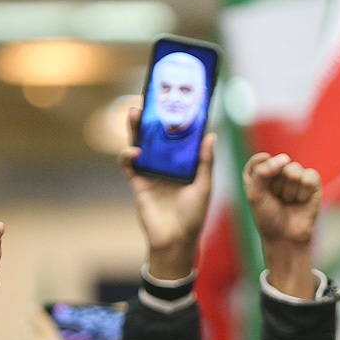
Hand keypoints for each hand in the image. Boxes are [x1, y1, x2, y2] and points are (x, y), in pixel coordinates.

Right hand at [121, 107, 216, 279]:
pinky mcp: (137, 183)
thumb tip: (211, 135)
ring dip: (135, 129)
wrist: (176, 240)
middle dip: (150, 118)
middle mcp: (165, 165)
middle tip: (148, 99)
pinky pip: (129, 165)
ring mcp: (150, 173)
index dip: (174, 119)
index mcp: (182, 164)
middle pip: (155, 136)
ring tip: (136, 113)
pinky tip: (135, 151)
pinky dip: (129, 156)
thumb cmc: (194, 216)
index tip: (175, 100)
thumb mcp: (204, 186)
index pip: (177, 136)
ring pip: (139, 145)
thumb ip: (205, 162)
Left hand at [244, 152, 321, 297]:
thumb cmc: (268, 218)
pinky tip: (301, 201)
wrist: (286, 238)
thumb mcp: (255, 195)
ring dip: (289, 192)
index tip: (261, 194)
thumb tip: (284, 159)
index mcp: (260, 171)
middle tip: (277, 201)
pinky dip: (303, 193)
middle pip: (278, 164)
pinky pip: (309, 177)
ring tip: (288, 202)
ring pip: (293, 171)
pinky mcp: (312, 181)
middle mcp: (278, 170)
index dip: (261, 178)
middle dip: (276, 187)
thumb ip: (262, 172)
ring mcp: (296, 174)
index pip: (260, 159)